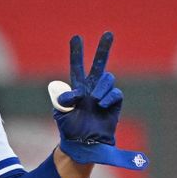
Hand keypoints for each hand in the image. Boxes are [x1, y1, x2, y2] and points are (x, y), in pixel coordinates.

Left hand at [51, 32, 148, 170]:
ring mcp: (104, 96)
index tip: (76, 38)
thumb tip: (69, 94)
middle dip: (103, 48)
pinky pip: (115, 93)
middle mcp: (92, 89)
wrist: (84, 144)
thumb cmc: (70, 130)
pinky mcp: (114, 104)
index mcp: (77, 89)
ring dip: (101, 87)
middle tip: (108, 33)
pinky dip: (109, 97)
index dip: (76, 53)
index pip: (77, 67)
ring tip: (95, 100)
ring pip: (107, 78)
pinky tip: (101, 105)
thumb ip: (62, 101)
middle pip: (99, 64)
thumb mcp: (61, 115)